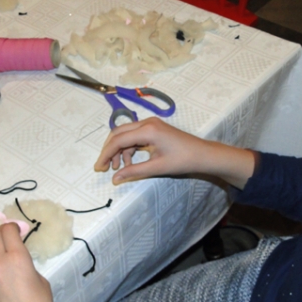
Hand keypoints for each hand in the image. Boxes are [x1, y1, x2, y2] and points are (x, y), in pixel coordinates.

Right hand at [94, 118, 255, 188]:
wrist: (202, 154)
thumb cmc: (183, 160)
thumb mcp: (157, 168)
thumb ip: (134, 171)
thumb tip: (115, 179)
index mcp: (148, 130)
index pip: (118, 140)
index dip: (106, 154)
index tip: (99, 168)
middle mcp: (147, 123)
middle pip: (118, 133)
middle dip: (109, 150)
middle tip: (103, 167)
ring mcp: (150, 124)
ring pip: (125, 135)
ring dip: (118, 150)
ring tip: (117, 168)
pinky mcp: (153, 129)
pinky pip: (134, 136)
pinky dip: (128, 149)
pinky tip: (128, 162)